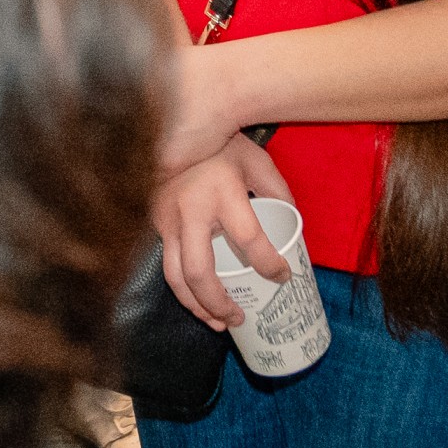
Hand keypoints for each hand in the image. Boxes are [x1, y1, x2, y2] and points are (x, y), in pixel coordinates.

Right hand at [148, 135, 290, 323]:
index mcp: (222, 191)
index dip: (269, 264)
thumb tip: (292, 228)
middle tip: (239, 318)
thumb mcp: (257, 161)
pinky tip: (199, 304)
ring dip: (197, 306)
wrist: (175, 124)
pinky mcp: (155, 224)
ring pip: (176, 276)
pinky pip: (168, 265)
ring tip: (218, 323)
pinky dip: (184, 291)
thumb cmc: (222, 144)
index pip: (249, 240)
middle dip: (220, 303)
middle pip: (201, 272)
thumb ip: (277, 192)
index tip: (283, 277)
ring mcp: (167, 219)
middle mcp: (190, 209)